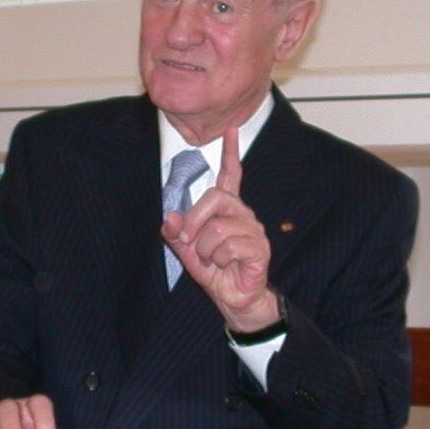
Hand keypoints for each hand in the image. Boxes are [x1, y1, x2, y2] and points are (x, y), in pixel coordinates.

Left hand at [160, 128, 278, 332]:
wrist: (234, 299)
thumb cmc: (215, 271)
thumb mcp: (187, 252)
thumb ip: (176, 233)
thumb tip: (170, 218)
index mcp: (227, 210)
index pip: (230, 174)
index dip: (230, 152)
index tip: (232, 129)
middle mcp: (242, 213)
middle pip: (215, 197)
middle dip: (195, 220)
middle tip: (190, 241)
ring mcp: (253, 229)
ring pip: (217, 227)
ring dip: (206, 249)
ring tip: (213, 260)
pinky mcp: (259, 247)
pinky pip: (229, 245)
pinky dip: (219, 260)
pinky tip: (226, 265)